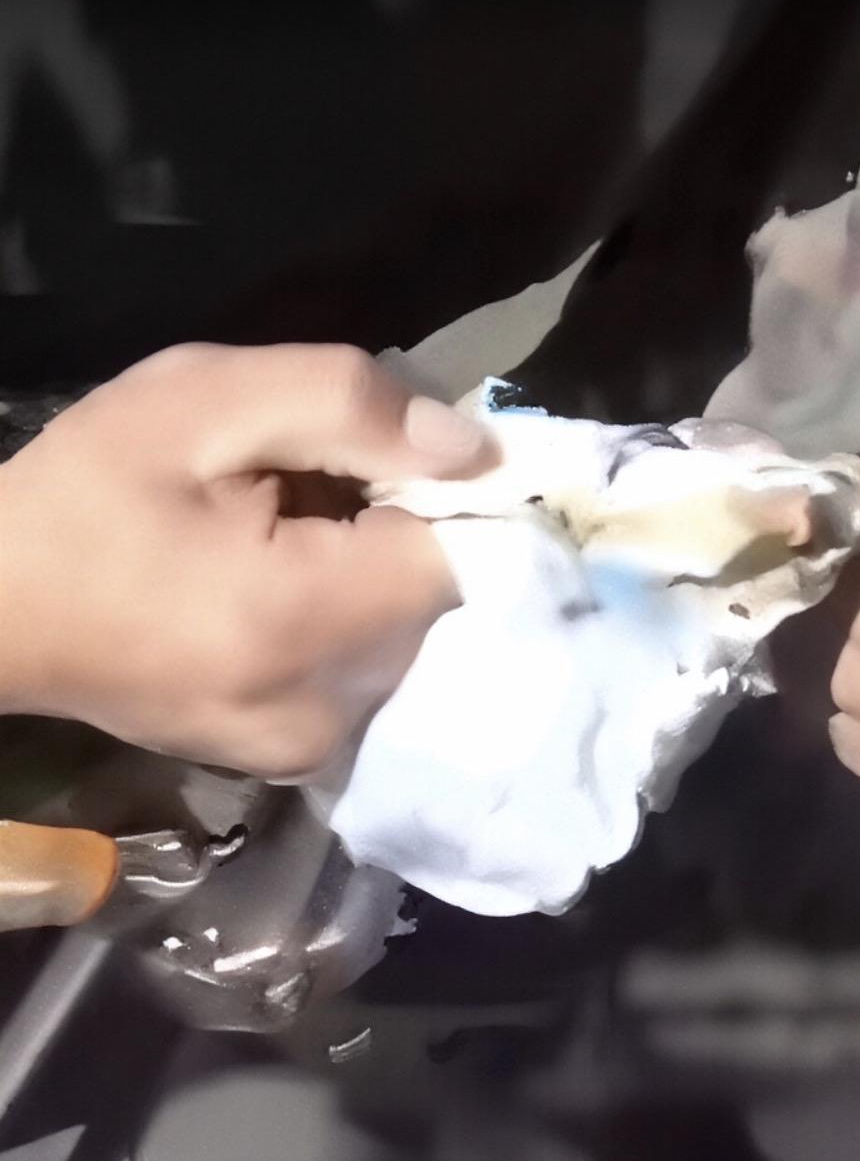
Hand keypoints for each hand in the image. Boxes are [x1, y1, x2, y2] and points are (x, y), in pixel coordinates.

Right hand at [0, 342, 494, 778]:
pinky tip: (274, 588)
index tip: (379, 457)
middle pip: (437, 603)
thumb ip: (350, 407)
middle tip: (304, 488)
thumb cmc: (85, 498)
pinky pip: (368, 674)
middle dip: (398, 530)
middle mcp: (327, 711)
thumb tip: (474, 449)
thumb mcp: (202, 401)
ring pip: (408, 639)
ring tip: (280, 538)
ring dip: (372, 577)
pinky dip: (345, 622)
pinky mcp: (296, 758)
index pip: (462, 558)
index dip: (442, 494)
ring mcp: (312, 748)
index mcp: (303, 621)